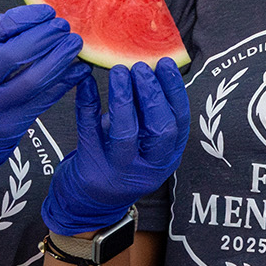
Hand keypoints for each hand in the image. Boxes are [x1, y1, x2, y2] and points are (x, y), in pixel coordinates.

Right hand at [0, 5, 89, 189]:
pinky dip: (65, 83)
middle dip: (45, 36)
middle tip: (64, 26)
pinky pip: (44, 101)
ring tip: (75, 44)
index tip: (48, 11)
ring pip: (33, 80)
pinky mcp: (10, 125)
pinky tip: (78, 70)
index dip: (26, 17)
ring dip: (60, 59)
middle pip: (14, 54)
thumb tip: (38, 17)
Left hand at [43, 59, 190, 235]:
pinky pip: (89, 132)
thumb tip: (151, 65)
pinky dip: (88, 104)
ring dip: (124, 98)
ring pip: (125, 132)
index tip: (165, 63)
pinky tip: (86, 82)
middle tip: (140, 66)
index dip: (174, 91)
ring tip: (119, 71)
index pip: (179, 122)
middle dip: (151, 94)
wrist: (90, 202)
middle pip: (158, 129)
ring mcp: (119, 170)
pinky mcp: (91, 168)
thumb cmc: (121, 161)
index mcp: (167, 157)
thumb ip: (150, 114)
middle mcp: (148, 167)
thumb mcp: (146, 145)